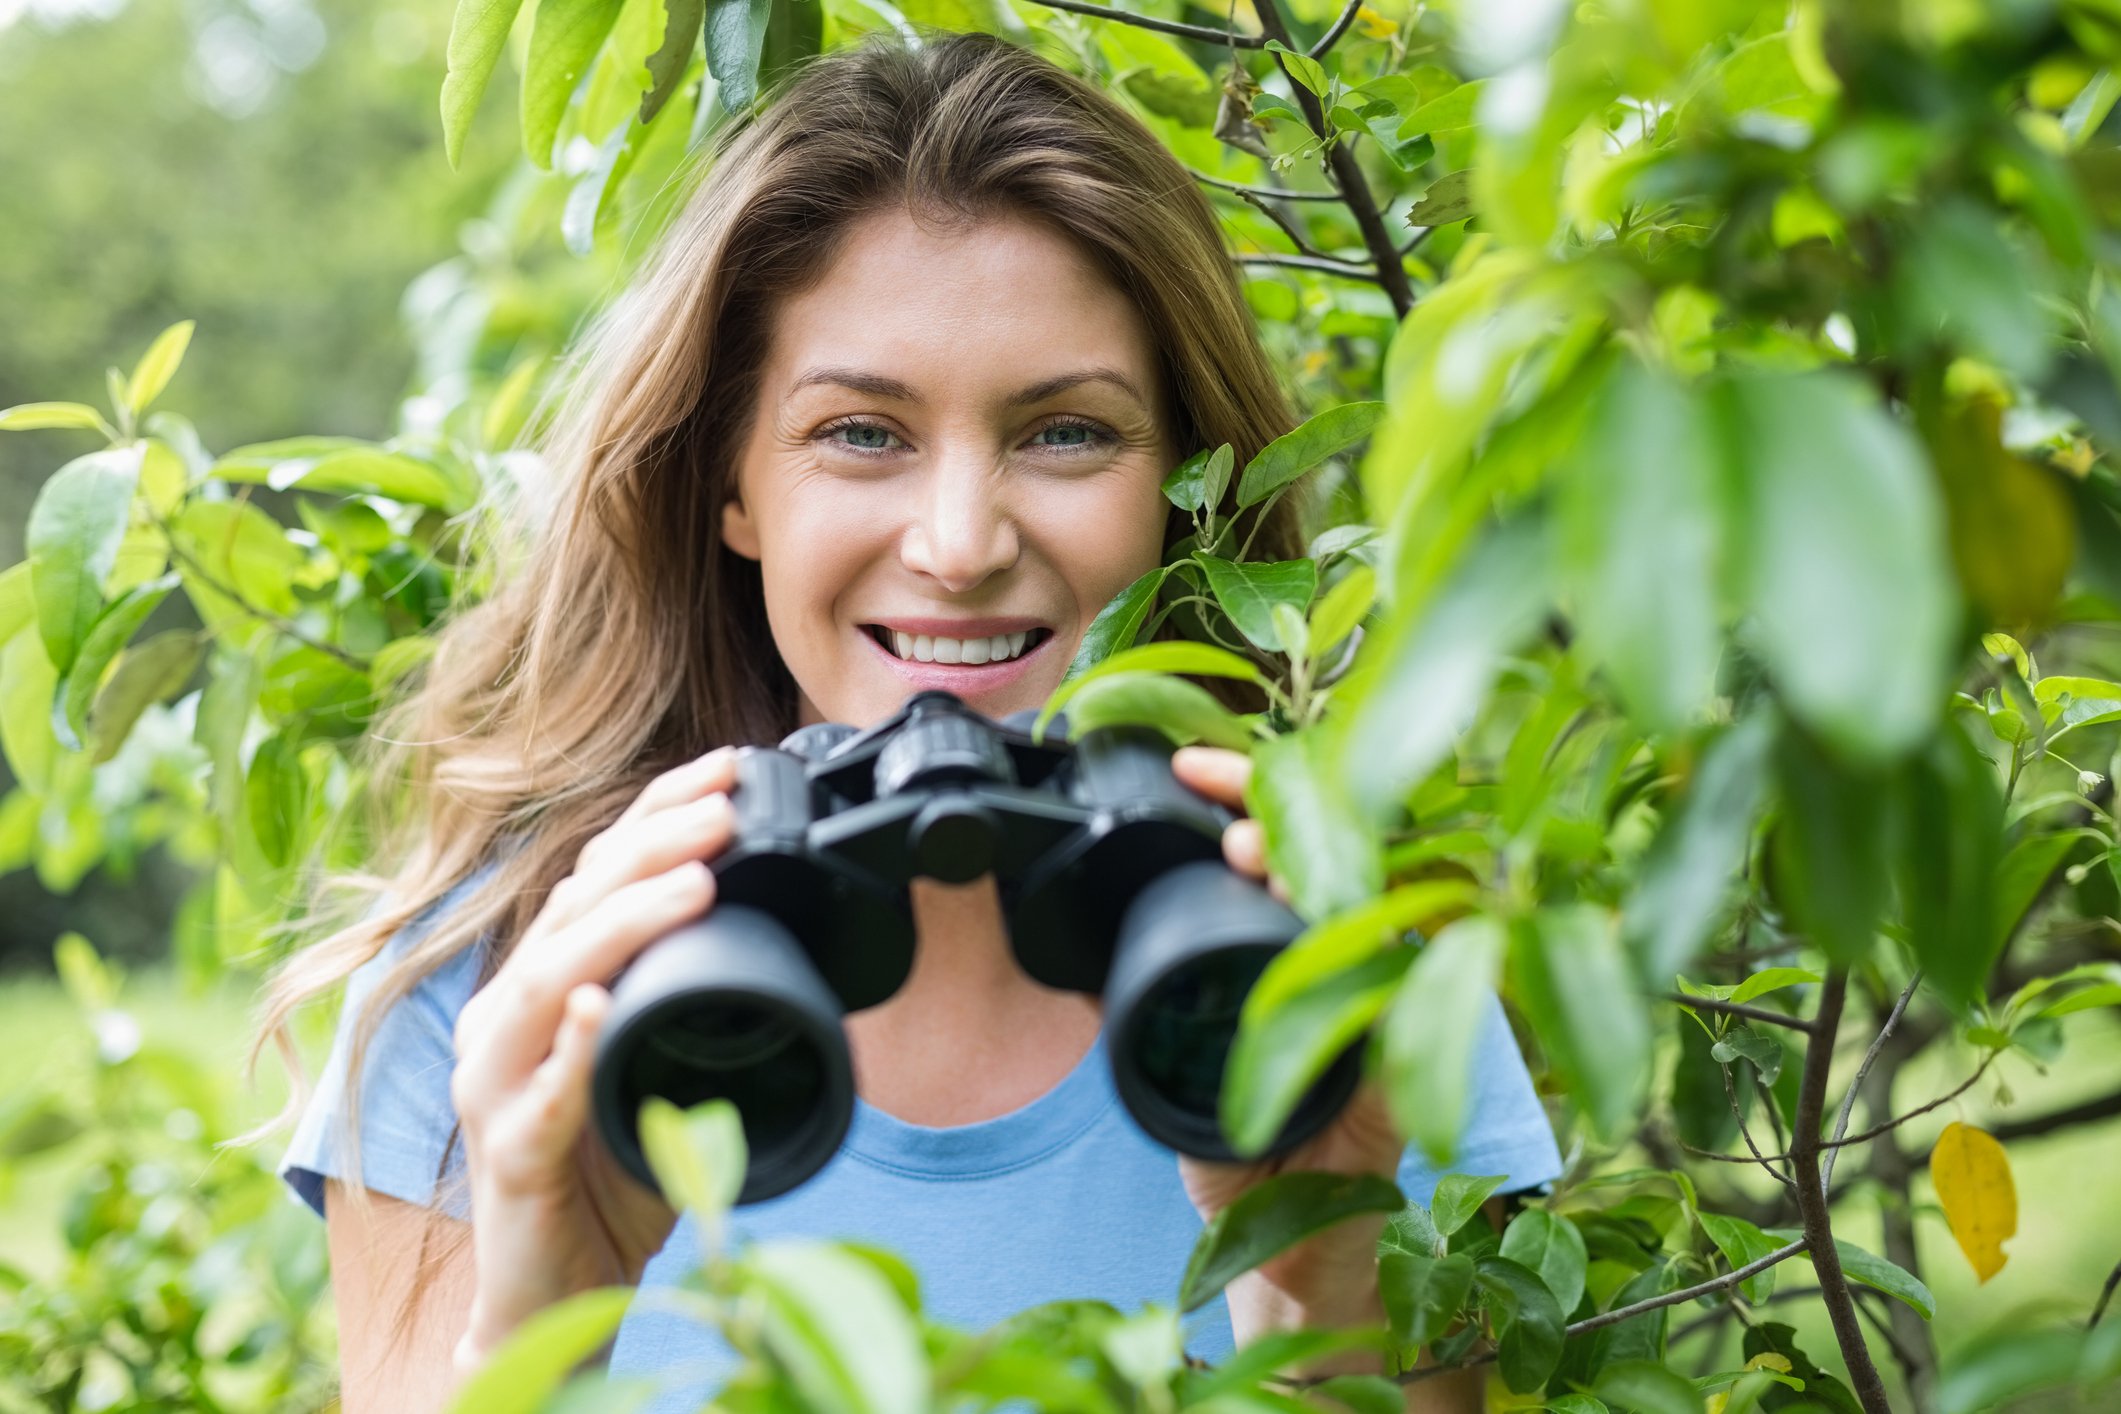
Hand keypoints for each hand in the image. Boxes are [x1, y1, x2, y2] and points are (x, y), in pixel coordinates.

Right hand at [446, 747, 742, 1374]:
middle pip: (574, 909)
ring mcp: (497, 1085)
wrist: (558, 1294)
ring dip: (623, 924)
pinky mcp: (510, 1155)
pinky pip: (537, 1095)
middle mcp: (508, 1021)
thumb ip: (701, 1009)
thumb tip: (798, 947)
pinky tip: (598, 1005)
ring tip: (693, 881)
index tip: (726, 767)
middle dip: (652, 847)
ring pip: (550, 981)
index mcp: (546, 988)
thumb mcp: (670, 1070)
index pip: (598, 877)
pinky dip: (570, 1046)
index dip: (656, 815)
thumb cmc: (611, 1174)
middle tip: (724, 804)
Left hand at [1167, 745, 1401, 1335]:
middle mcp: (1348, 957)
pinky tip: (1316, 925)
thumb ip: (1141, 994)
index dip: (1242, 790)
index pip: (1281, 839)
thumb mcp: (1170, 1054)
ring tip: (1251, 853)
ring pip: (1365, 898)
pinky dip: (1358, 950)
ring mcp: (1383, 1000)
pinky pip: (1395, 988)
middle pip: (1334, 848)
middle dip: (1279, 810)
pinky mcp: (1401, 1058)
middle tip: (1223, 808)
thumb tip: (1079, 938)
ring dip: (1309, 867)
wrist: (1283, 1249)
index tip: (1188, 766)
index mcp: (1294, 944)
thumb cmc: (1241, 1145)